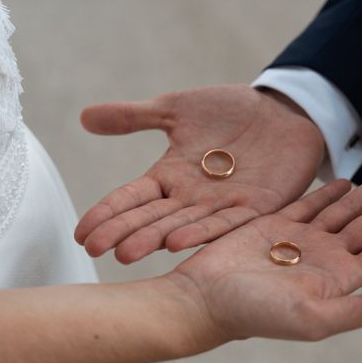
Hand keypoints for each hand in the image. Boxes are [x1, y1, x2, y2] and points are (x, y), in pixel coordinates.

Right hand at [75, 85, 324, 262]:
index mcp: (170, 176)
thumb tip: (84, 118)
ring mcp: (223, 204)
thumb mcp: (177, 109)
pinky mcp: (256, 206)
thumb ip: (135, 117)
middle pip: (152, 217)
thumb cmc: (229, 112)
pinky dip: (202, 232)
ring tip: (127, 253)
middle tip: (97, 249)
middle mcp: (192, 197)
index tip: (80, 232)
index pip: (132, 198)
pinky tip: (177, 243)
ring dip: (156, 239)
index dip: (107, 213)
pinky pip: (226, 222)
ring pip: (183, 225)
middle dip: (124, 232)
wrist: (281, 113)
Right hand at [165, 166, 361, 341]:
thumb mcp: (316, 317)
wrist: (206, 298)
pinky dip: (332, 190)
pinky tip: (349, 181)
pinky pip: (313, 203)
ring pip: (350, 208)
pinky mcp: (277, 224)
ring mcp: (303, 239)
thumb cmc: (257, 313)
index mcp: (341, 279)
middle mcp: (327, 257)